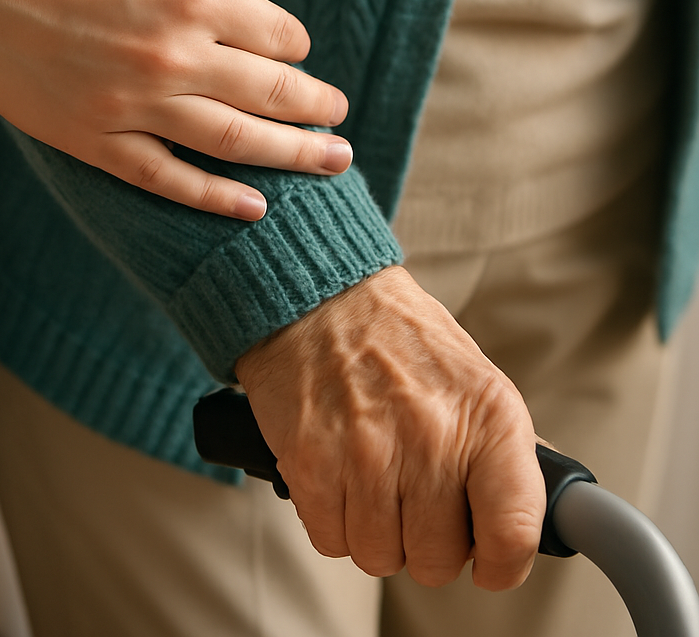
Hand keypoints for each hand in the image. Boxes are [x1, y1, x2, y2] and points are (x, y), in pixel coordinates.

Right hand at [0, 0, 350, 219]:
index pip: (278, 34)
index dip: (293, 41)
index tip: (289, 46)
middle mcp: (176, 57)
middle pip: (274, 94)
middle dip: (317, 109)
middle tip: (341, 123)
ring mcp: (137, 107)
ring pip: (237, 143)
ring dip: (292, 155)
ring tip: (331, 164)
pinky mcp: (99, 142)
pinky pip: (169, 181)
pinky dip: (215, 198)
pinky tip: (254, 208)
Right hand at [235, 266, 543, 589]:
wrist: (318, 295)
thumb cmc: (396, 337)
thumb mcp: (473, 377)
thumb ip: (502, 449)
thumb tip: (548, 514)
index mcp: (486, 414)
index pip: (513, 532)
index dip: (502, 564)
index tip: (488, 562)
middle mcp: (430, 435)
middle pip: (437, 559)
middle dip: (426, 543)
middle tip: (413, 502)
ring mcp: (367, 451)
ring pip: (379, 556)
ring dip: (376, 533)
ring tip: (371, 481)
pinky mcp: (311, 461)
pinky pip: (330, 539)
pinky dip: (333, 520)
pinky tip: (338, 477)